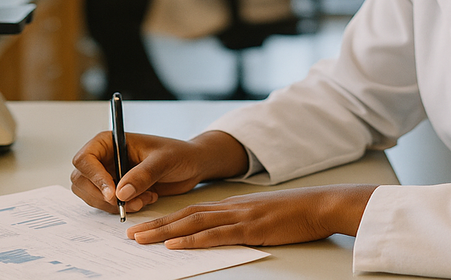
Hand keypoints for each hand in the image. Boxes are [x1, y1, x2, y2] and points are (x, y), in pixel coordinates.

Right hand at [71, 130, 248, 214]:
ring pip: (92, 196)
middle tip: (127, 204)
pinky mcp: (116, 190)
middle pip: (82, 181)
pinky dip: (122, 209)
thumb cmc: (179, 154)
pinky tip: (145, 200)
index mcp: (110, 141)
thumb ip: (143, 175)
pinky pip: (106, 205)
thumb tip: (121, 193)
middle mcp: (104, 158)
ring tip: (144, 199)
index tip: (112, 194)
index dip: (94, 178)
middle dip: (103, 197)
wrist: (192, 166)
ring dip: (114, 205)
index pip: (85, 159)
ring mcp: (108, 175)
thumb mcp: (163, 161)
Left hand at [126, 185, 377, 248]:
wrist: (320, 205)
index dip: (167, 218)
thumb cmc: (296, 213)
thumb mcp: (263, 216)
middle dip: (156, 225)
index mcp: (232, 205)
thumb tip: (223, 233)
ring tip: (141, 239)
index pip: (192, 211)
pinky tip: (175, 245)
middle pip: (185, 216)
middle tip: (130, 234)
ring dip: (164, 232)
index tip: (146, 226)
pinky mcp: (249, 229)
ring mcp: (239, 218)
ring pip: (193, 224)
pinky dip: (192, 240)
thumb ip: (241, 222)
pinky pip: (215, 235)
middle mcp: (230, 208)